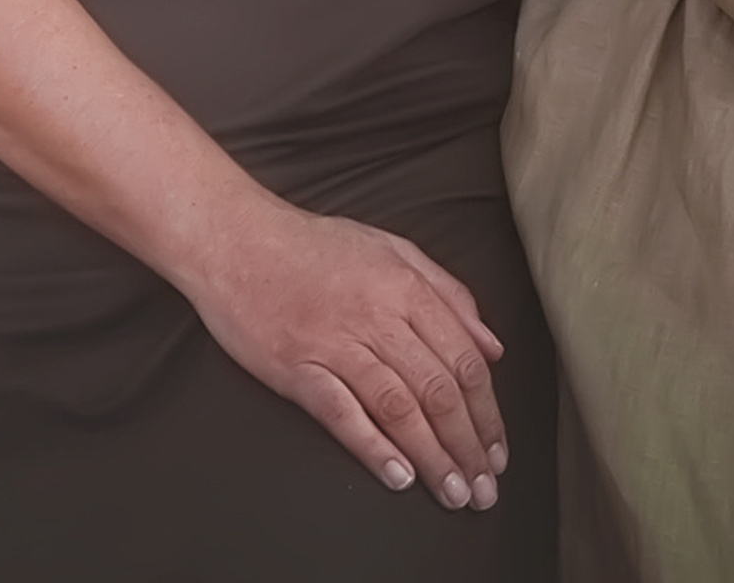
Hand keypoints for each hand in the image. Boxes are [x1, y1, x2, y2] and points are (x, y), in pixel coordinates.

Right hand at [179, 192, 506, 510]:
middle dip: (468, 446)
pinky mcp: (295, 367)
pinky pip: (341, 413)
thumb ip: (446, 292)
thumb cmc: (313, 245)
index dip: (488, 411)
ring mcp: (334, 342)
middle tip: (484, 490)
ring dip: (432, 457)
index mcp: (404, 284)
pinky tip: (398, 476)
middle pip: (437, 389)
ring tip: (454, 493)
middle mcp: (375, 314)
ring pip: (398, 407)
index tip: (497, 450)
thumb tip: (492, 345)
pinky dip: (373, 447)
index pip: (463, 358)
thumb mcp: (390, 248)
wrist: (236, 239)